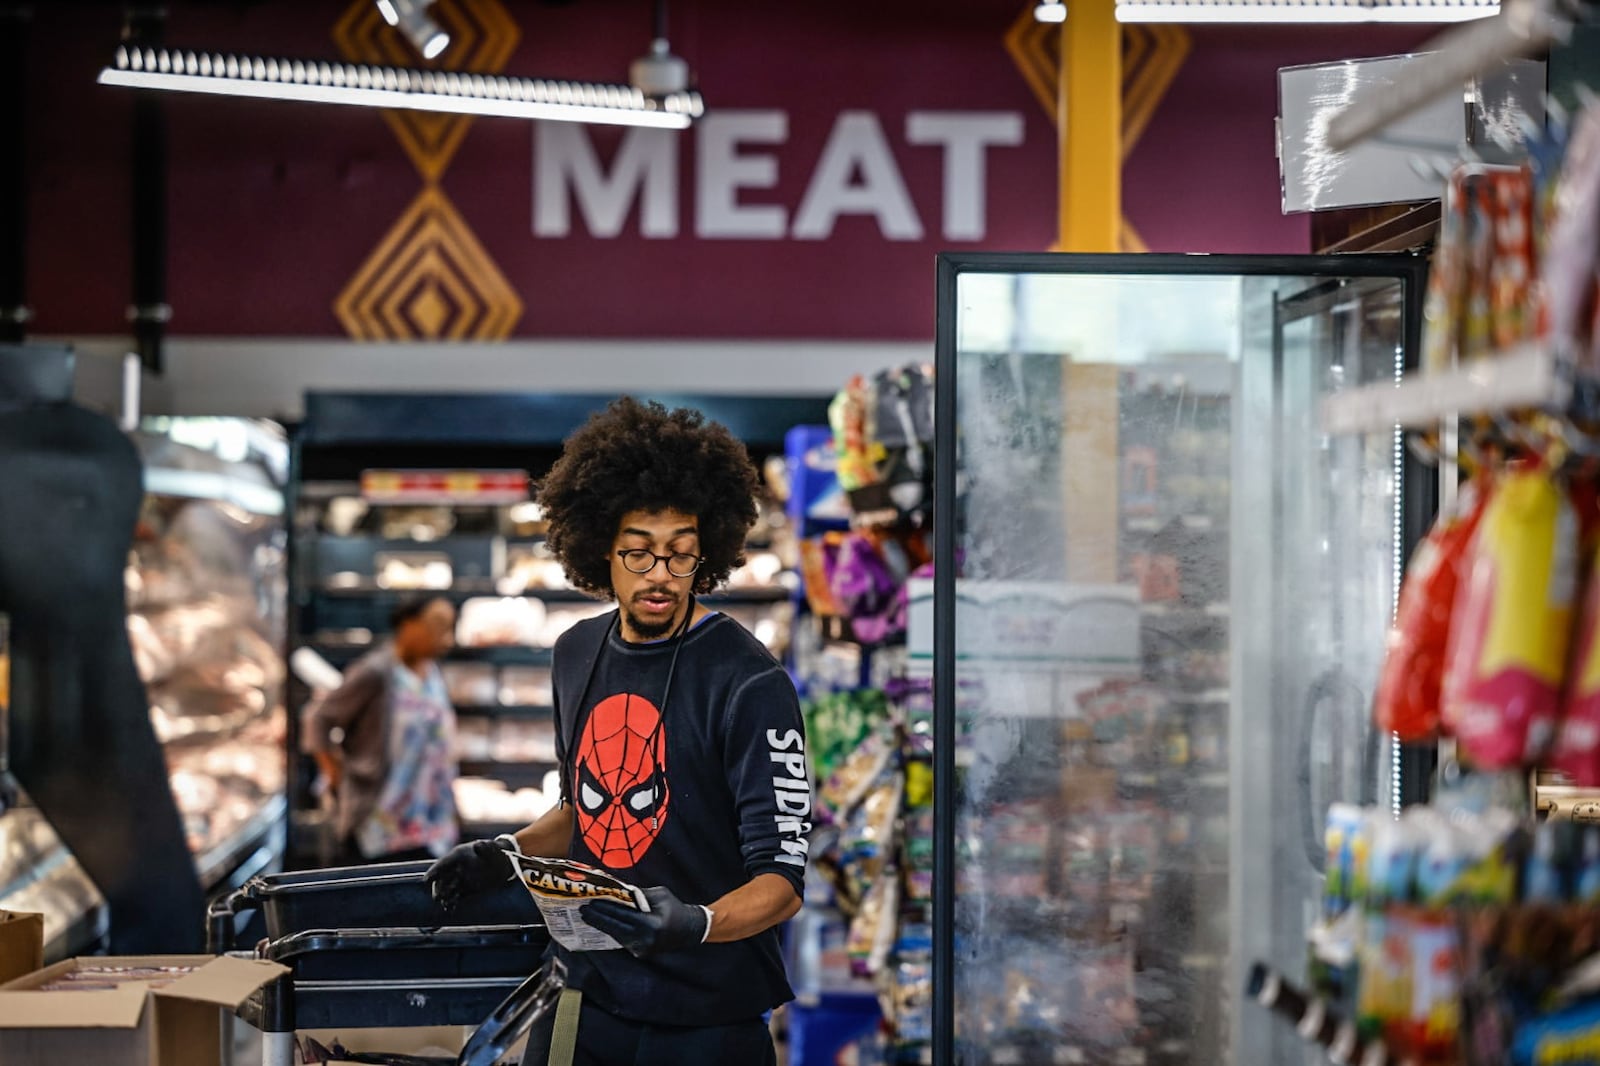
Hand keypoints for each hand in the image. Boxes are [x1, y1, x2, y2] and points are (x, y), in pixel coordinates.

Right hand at [424, 837, 515, 909]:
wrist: (504, 864)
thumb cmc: (495, 853)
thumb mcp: (491, 848)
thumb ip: (484, 848)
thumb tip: (478, 844)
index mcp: (458, 856)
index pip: (443, 864)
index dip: (434, 871)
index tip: (426, 880)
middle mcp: (456, 868)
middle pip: (442, 878)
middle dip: (438, 888)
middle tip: (437, 897)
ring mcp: (460, 879)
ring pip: (447, 889)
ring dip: (444, 897)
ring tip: (444, 904)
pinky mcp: (466, 888)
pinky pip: (456, 896)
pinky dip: (452, 902)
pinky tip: (450, 909)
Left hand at [581, 885, 710, 957]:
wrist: (690, 930)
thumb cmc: (675, 908)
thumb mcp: (659, 894)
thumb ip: (638, 894)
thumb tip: (617, 890)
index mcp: (651, 924)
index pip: (622, 915)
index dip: (605, 909)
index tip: (590, 902)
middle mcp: (645, 940)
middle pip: (615, 928)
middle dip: (597, 918)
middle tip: (582, 910)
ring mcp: (642, 949)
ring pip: (616, 936)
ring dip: (601, 926)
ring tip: (587, 916)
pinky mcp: (640, 953)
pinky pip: (622, 940)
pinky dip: (612, 931)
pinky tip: (601, 924)